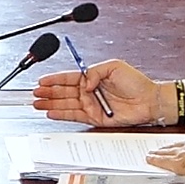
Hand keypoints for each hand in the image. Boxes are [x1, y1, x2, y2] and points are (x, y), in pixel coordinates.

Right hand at [29, 60, 160, 125]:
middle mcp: (90, 92)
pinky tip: (51, 112)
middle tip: (35, 93)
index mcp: (93, 78)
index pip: (69, 78)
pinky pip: (74, 115)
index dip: (54, 79)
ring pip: (66, 104)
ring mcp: (91, 105)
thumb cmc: (136, 82)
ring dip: (51, 103)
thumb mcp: (114, 66)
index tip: (42, 80)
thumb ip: (95, 72)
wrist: (149, 100)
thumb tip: (84, 83)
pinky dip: (62, 114)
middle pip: (63, 92)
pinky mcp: (94, 117)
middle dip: (48, 92)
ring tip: (37, 103)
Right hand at [145, 143, 184, 178]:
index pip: (163, 159)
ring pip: (180, 143)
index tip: (149, 158)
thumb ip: (183, 172)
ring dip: (172, 146)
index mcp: (181, 160)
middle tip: (153, 152)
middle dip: (160, 152)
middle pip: (169, 150)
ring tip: (166, 147)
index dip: (155, 159)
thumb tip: (175, 170)